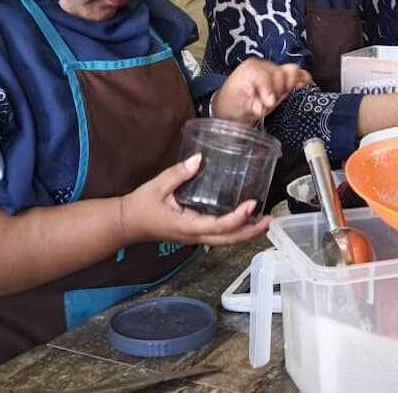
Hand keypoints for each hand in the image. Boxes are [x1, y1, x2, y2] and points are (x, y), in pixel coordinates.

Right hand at [120, 154, 271, 245]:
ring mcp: (195, 237)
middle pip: (229, 239)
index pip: (218, 226)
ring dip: (246, 232)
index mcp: (187, 226)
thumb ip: (178, 173)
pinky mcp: (194, 234)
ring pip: (225, 240)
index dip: (238, 218)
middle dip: (251, 231)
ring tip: (264, 221)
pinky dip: (235, 230)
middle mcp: (194, 236)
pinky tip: (245, 221)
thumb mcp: (157, 186)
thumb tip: (199, 158)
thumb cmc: (140, 206)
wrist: (126, 224)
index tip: (251, 205)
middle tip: (271, 219)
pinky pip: (219, 236)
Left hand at [213, 59, 311, 123]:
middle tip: (268, 103)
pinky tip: (301, 87)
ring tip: (279, 96)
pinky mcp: (282, 75)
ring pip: (291, 71)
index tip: (269, 103)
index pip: (265, 75)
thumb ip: (252, 106)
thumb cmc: (233, 104)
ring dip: (288, 86)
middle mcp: (262, 64)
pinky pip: (297, 72)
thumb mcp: (238, 107)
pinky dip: (301, 79)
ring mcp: (273, 68)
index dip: (268, 90)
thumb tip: (262, 107)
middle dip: (276, 91)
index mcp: (249, 69)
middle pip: (280, 74)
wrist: (231, 104)